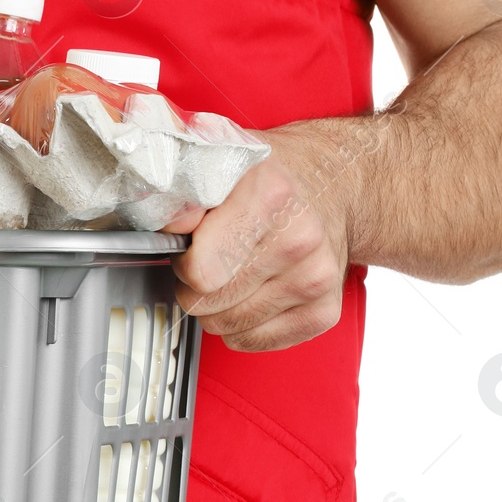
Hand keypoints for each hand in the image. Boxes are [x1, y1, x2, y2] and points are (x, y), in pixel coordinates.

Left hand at [170, 130, 353, 352]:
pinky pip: (251, 342)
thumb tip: (168, 224)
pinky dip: (240, 324)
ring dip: (216, 306)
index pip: (201, 270)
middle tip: (209, 257)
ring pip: (226, 327)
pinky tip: (252, 291)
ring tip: (231, 272)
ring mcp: (316, 279)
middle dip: (194, 284)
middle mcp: (300, 239)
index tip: (191, 242)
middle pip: (208, 302)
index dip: (184, 257)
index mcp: (270, 195)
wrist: (333, 186)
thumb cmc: (268, 178)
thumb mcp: (218, 160)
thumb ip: (181, 188)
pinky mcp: (325, 312)